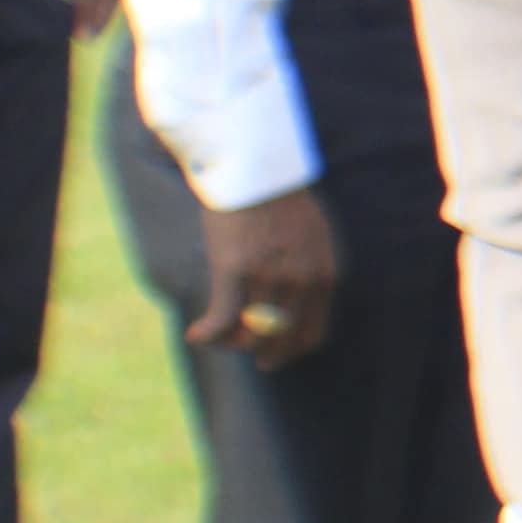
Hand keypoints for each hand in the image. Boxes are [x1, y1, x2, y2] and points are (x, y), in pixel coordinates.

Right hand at [193, 189, 338, 368]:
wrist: (256, 167)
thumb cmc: (280, 199)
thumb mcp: (312, 237)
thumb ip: (309, 270)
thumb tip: (295, 303)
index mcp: (325, 274)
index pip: (313, 333)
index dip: (291, 350)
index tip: (274, 355)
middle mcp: (302, 280)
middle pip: (280, 339)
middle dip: (262, 353)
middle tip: (245, 353)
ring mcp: (269, 276)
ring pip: (248, 332)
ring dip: (229, 341)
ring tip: (214, 336)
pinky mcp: (235, 270)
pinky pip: (222, 319)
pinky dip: (208, 333)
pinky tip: (196, 335)